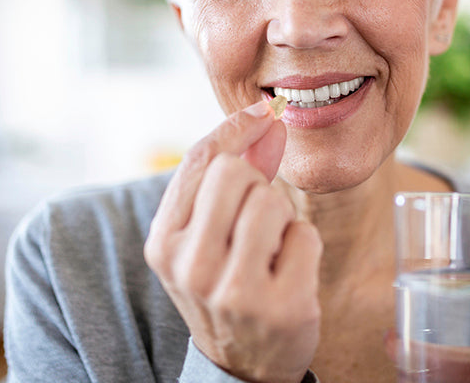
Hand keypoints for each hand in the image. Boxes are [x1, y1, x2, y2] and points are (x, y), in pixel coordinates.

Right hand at [144, 100, 322, 382]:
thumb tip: (266, 115)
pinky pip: (305, 235)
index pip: (200, 159)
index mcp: (164, 243)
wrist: (243, 366)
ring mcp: (235, 292)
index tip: (264, 112)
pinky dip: (303, 245)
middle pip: (236, 172)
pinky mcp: (282, 307)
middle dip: (256, 183)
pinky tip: (288, 272)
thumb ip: (224, 177)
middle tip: (255, 216)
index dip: (237, 126)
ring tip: (269, 250)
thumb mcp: (203, 236)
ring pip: (272, 201)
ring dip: (281, 217)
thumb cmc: (224, 284)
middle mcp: (191, 267)